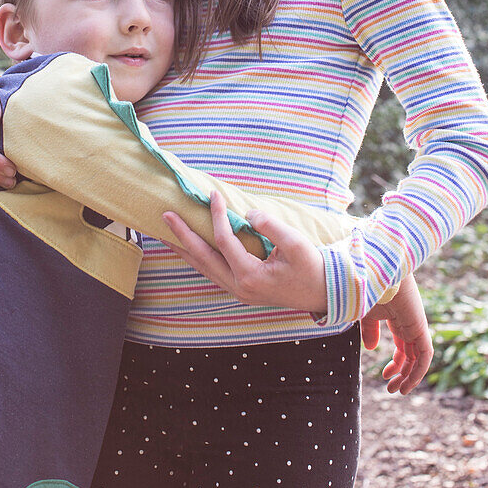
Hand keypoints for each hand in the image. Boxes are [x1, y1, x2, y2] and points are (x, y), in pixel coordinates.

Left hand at [162, 190, 327, 312]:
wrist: (323, 293)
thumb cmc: (312, 267)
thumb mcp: (296, 243)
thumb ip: (270, 226)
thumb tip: (247, 214)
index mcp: (250, 276)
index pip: (224, 241)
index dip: (217, 215)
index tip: (213, 194)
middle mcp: (238, 287)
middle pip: (202, 257)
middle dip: (182, 235)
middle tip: (165, 215)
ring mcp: (238, 291)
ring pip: (203, 268)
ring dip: (184, 249)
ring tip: (164, 234)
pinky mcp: (241, 289)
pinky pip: (212, 271)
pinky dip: (197, 258)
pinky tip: (189, 248)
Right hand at [360, 272, 432, 394]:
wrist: (377, 272)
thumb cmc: (369, 287)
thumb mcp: (366, 313)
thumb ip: (370, 330)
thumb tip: (371, 348)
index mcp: (398, 318)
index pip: (403, 346)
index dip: (396, 363)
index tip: (384, 376)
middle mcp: (409, 323)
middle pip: (411, 354)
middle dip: (402, 373)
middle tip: (392, 389)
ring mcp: (416, 325)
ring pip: (419, 358)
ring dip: (410, 377)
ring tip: (398, 391)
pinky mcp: (421, 327)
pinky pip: (425, 355)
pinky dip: (419, 371)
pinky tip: (407, 383)